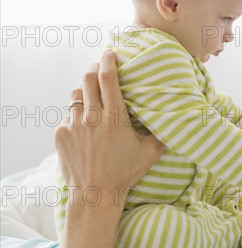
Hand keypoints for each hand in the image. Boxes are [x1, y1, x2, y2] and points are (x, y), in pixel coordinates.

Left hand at [55, 49, 163, 209]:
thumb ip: (161, 132)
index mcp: (114, 117)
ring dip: (85, 90)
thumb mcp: (151, 152)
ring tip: (92, 94)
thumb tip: (174, 117)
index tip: (110, 53)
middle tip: (101, 68)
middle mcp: (92, 117)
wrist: (94, 195)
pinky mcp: (61, 134)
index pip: (108, 78)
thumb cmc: (125, 173)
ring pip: (75, 95)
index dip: (108, 61)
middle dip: (94, 69)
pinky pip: (68, 115)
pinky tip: (85, 123)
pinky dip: (77, 113)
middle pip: (88, 79)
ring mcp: (73, 125)